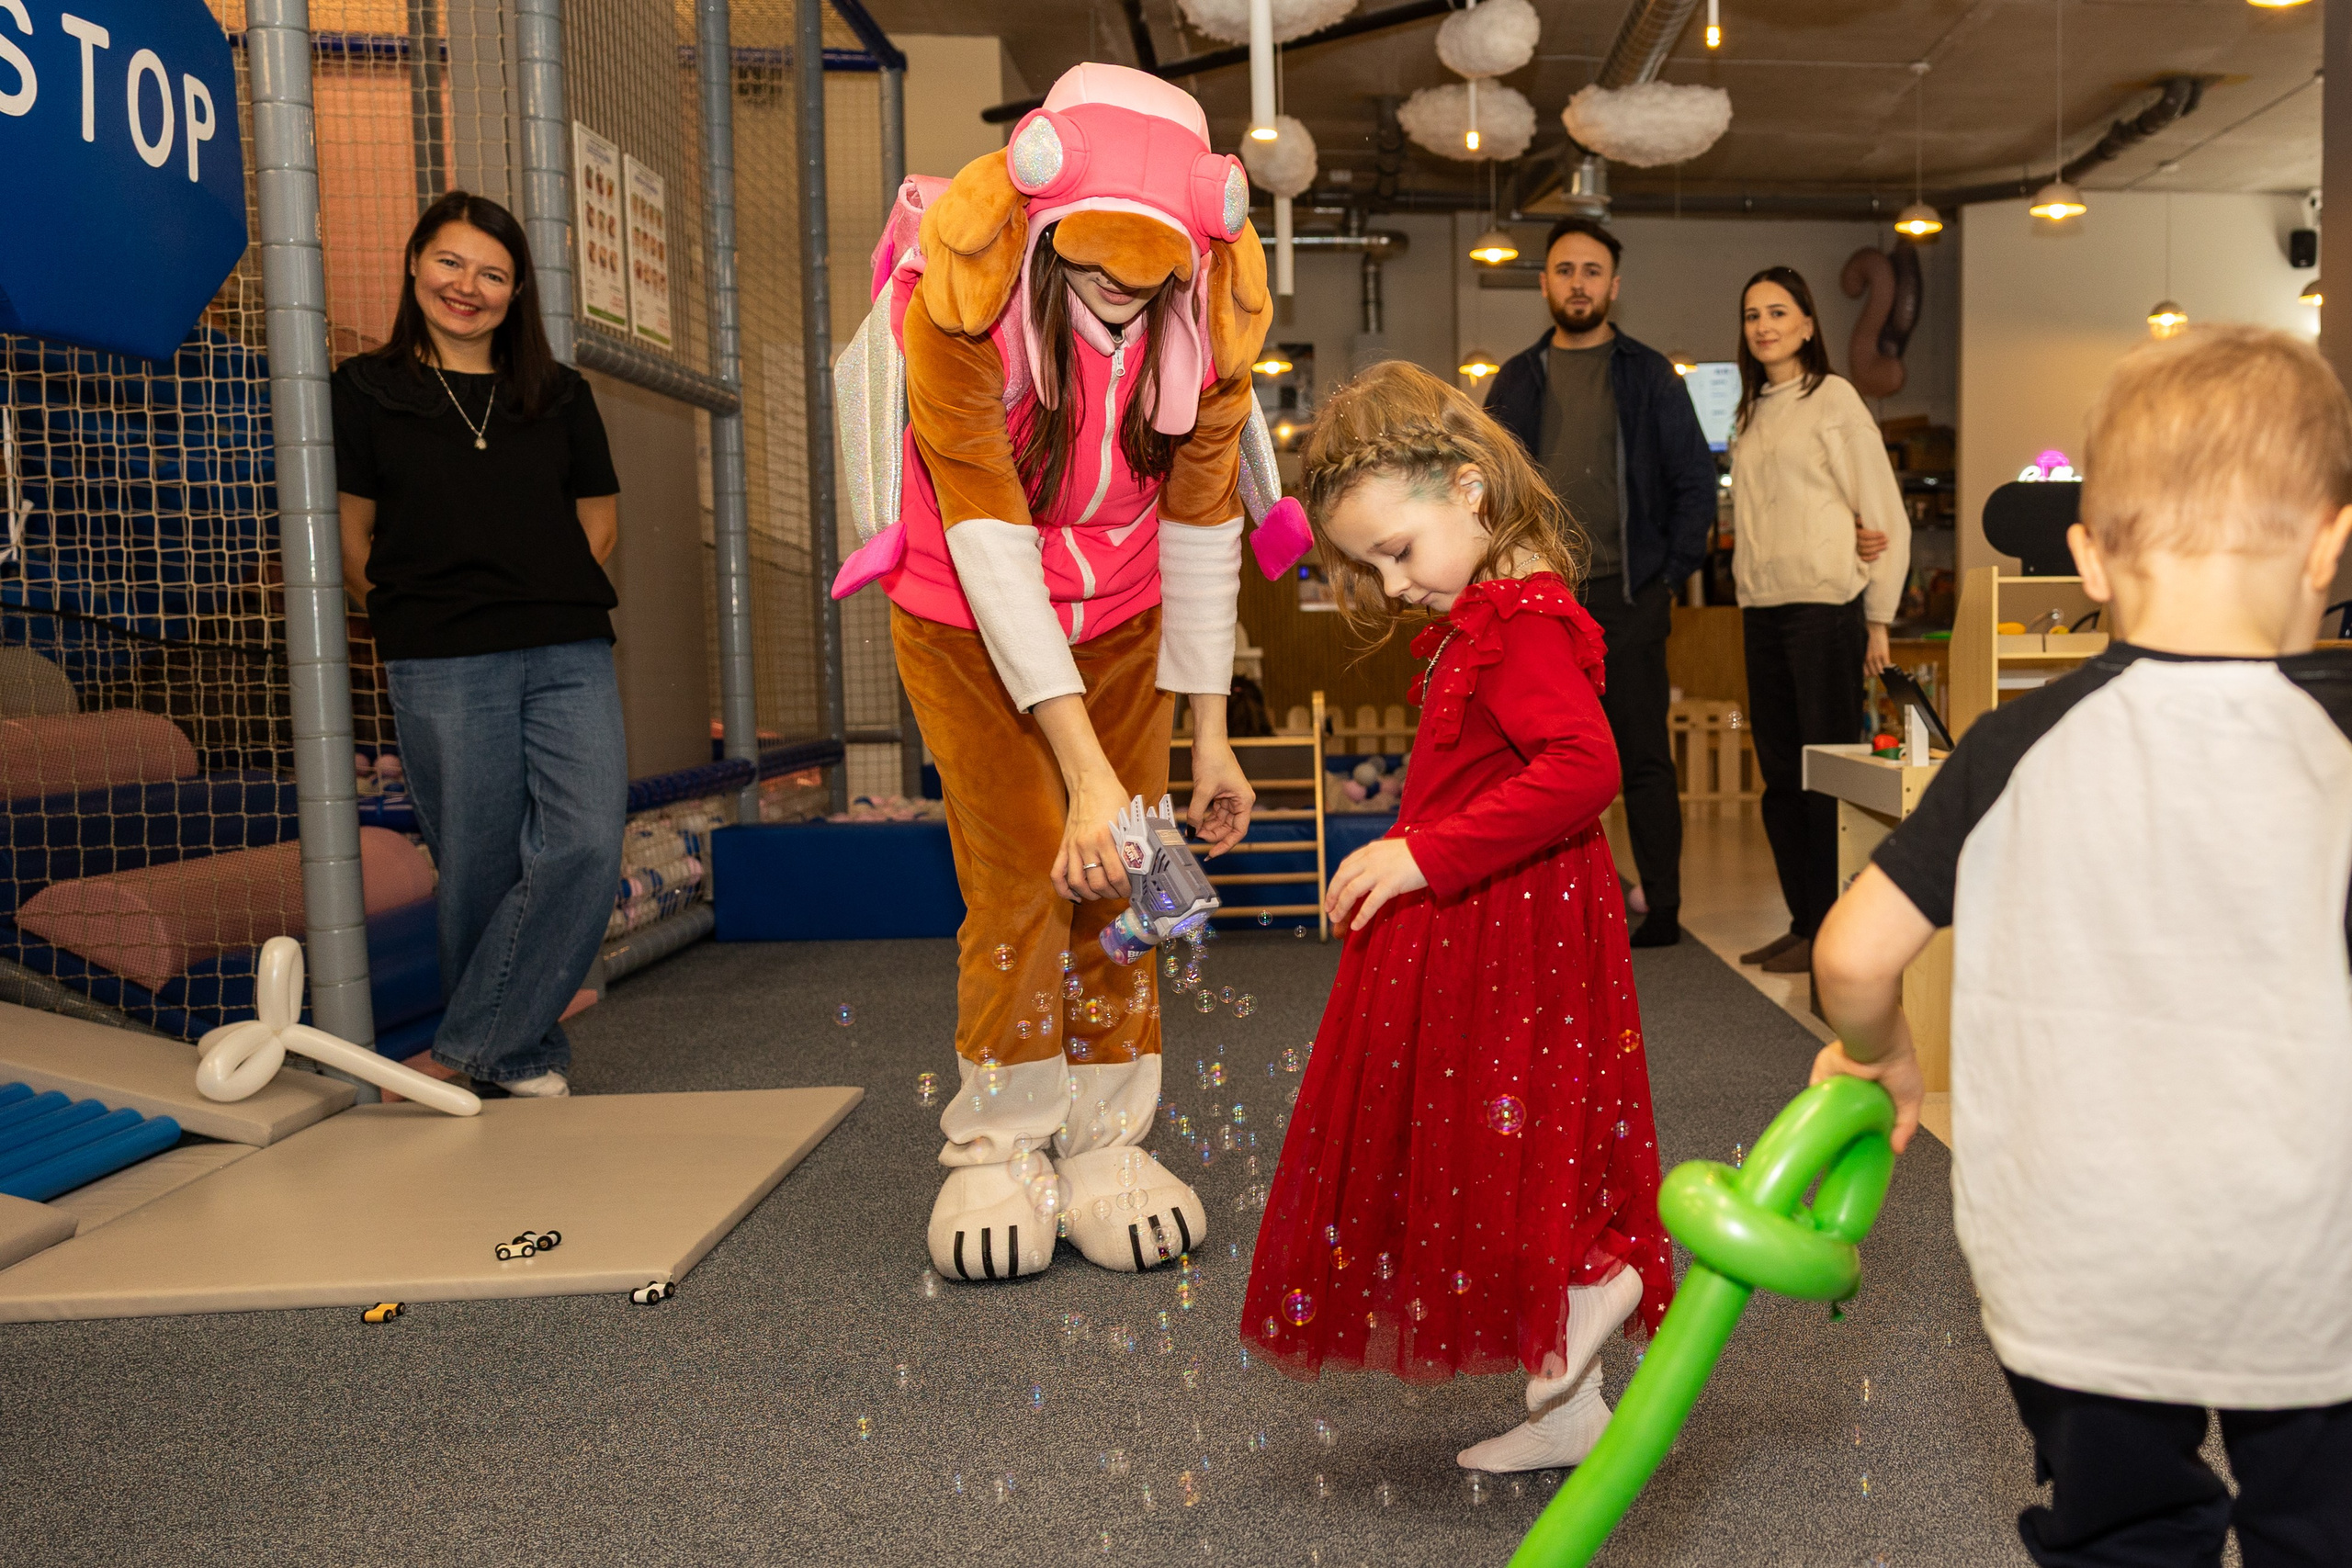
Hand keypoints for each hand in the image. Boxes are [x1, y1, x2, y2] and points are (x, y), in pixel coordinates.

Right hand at [1053, 767, 1133, 902]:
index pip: (1116, 876)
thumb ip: (1131, 844)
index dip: (1125, 889)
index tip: (1131, 890)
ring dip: (1091, 894)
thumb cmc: (1112, 798)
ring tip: (1102, 893)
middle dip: (1111, 894)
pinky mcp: (1063, 846)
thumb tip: (1141, 867)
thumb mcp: (1128, 820)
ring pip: (1077, 883)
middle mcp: (1086, 845)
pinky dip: (1064, 890)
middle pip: (1097, 884)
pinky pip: (1057, 874)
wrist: (1089, 782)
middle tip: (1120, 892)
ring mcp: (1072, 847)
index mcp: (1105, 838)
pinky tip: (1076, 895)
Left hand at [1186, 737, 1255, 857]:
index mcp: (1244, 801)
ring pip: (1220, 821)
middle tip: (1195, 838)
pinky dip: (1204, 817)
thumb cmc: (1213, 759)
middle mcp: (1240, 801)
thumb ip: (1196, 813)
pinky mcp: (1220, 793)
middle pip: (1228, 827)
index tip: (1213, 853)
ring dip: (1207, 827)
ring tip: (1192, 831)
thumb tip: (1190, 830)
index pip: (1238, 831)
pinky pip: (1214, 812)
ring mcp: (1230, 797)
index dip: (1226, 844)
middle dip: (1213, 834)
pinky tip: (1194, 822)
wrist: (1208, 740)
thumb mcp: (1202, 790)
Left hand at [1326, 838, 1426, 931]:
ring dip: (1341, 907)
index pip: (1344, 867)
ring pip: (1351, 891)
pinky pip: (1371, 903)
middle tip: (1329, 910)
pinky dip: (1361, 916)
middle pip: (1342, 879)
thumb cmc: (1417, 854)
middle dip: (1332, 896)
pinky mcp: (1391, 884)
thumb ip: (1377, 860)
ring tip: (1336, 919)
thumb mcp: (1390, 852)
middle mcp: (1370, 859)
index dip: (1335, 882)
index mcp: (1369, 850)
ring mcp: (1379, 871)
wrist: (1436, 851)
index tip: (1331, 895)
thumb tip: (1367, 876)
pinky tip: (1356, 926)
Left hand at [1808, 1038, 1924, 1154]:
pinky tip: (1814, 1123)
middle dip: (1844, 1129)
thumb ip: (1906, 1127)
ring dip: (1827, 1118)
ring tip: (1827, 1139)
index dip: (1865, 1135)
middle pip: (1846, 1114)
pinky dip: (1812, 1106)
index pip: (1869, 1120)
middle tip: (1841, 1150)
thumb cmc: (1900, 1068)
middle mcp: (1856, 1091)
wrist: (1877, 1045)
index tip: (1861, 1151)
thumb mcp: (1911, 1101)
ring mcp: (1838, 1084)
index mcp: (1877, 1097)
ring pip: (1828, 1107)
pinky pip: (1813, 1095)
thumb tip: (1897, 1150)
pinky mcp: (1822, 1078)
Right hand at [1855, 521, 1889, 563]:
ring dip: (1876, 549)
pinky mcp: (1857, 555)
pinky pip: (1862, 558)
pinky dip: (1870, 558)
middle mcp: (1854, 541)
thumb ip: (1861, 520)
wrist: (1858, 531)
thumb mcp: (1861, 521)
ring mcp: (1855, 548)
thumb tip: (1861, 521)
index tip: (1883, 534)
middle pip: (1864, 544)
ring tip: (1885, 546)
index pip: (1864, 535)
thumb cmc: (1862, 525)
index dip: (1874, 535)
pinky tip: (1877, 556)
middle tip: (1886, 540)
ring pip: (1864, 551)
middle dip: (1877, 542)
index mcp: (1855, 532)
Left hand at [1863, 621, 1891, 678]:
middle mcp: (1868, 659)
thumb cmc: (1868, 636)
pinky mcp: (1884, 654)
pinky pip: (1887, 665)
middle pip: (1873, 674)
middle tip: (1880, 670)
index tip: (1872, 674)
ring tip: (1885, 668)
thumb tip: (1870, 664)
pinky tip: (1889, 665)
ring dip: (1883, 671)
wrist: (1874, 627)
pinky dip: (1889, 667)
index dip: (1869, 675)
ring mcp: (1876, 657)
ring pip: (1880, 671)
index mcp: (1862, 657)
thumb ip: (1866, 656)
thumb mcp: (1864, 648)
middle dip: (1877, 673)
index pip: (1865, 673)